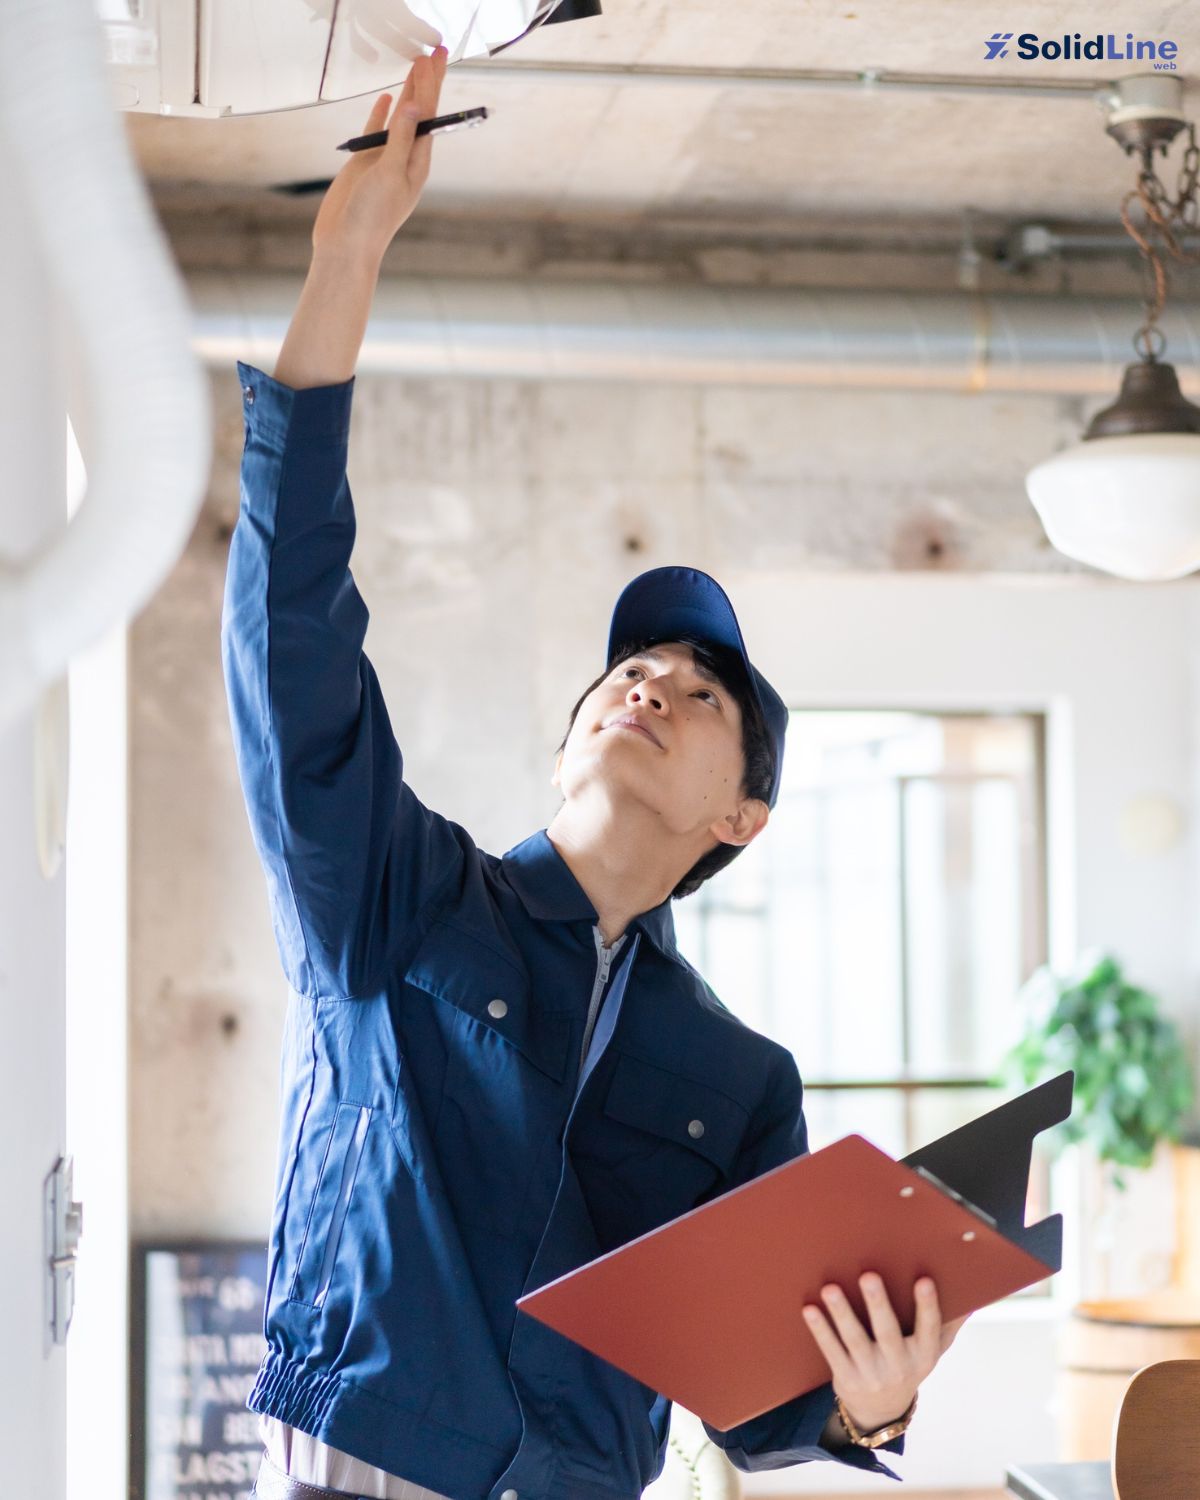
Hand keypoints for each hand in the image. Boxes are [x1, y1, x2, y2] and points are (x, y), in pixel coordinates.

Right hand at [311, 46, 448, 263]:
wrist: (346, 245)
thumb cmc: (371, 217)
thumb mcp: (389, 174)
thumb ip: (400, 139)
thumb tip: (412, 105)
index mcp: (417, 163)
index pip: (428, 116)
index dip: (430, 85)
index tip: (432, 58)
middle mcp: (405, 159)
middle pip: (419, 112)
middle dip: (426, 82)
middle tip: (434, 51)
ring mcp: (385, 160)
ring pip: (400, 117)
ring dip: (407, 92)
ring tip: (415, 66)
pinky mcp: (365, 163)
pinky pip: (377, 131)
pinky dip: (382, 114)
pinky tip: (387, 99)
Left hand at [802, 1274, 967, 1433]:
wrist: (881, 1410)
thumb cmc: (908, 1363)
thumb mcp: (932, 1349)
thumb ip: (948, 1323)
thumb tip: (973, 1295)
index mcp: (924, 1355)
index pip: (929, 1329)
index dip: (927, 1306)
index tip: (924, 1279)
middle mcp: (899, 1366)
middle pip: (888, 1332)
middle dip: (878, 1304)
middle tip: (868, 1275)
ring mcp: (871, 1374)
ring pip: (855, 1340)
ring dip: (842, 1313)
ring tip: (830, 1289)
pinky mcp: (846, 1378)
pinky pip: (832, 1352)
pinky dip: (820, 1331)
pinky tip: (810, 1309)